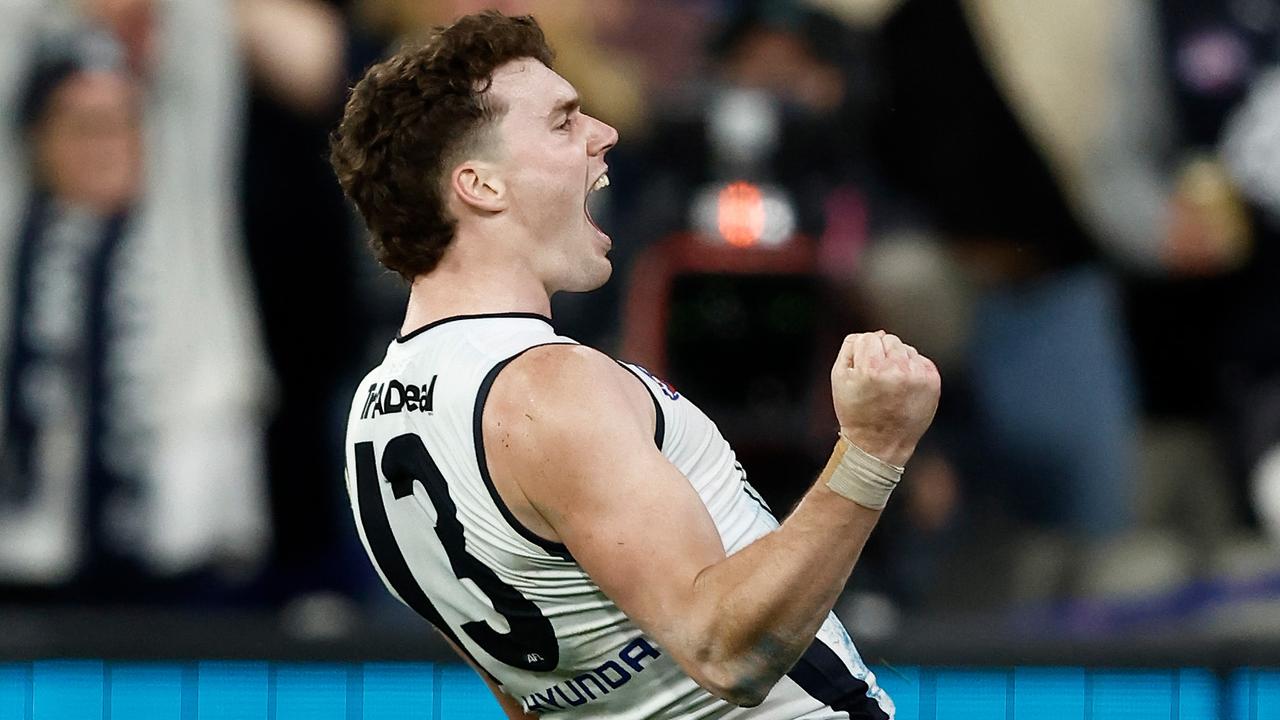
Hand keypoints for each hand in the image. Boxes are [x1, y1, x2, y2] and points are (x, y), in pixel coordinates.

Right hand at [830, 331, 939, 466]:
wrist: (880, 443)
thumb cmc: (856, 410)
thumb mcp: (839, 378)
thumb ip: (851, 347)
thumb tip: (875, 333)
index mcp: (871, 368)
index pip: (868, 338)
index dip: (862, 353)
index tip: (862, 372)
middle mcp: (897, 370)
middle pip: (888, 339)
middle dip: (881, 354)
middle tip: (877, 379)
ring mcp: (918, 376)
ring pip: (906, 348)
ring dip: (897, 361)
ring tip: (890, 385)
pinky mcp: (933, 382)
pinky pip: (920, 360)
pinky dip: (912, 369)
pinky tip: (904, 388)